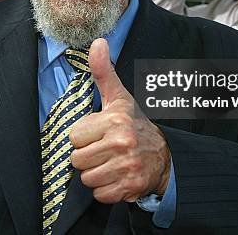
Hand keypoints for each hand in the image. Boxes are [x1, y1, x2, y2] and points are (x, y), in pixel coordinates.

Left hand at [69, 39, 170, 202]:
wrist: (164, 155)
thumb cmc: (134, 123)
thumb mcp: (118, 97)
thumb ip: (103, 71)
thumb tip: (97, 42)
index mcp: (115, 120)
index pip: (74, 136)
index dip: (84, 136)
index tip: (99, 132)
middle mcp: (122, 142)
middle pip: (77, 160)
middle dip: (88, 156)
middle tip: (104, 148)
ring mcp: (127, 167)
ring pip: (87, 178)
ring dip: (96, 173)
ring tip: (110, 161)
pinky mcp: (130, 188)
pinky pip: (99, 194)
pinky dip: (106, 189)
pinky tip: (117, 176)